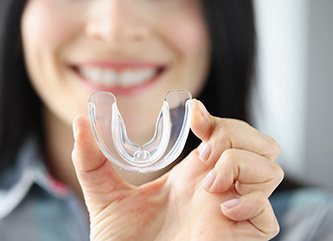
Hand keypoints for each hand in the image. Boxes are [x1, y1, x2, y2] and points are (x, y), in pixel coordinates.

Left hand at [71, 99, 282, 240]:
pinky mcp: (241, 238)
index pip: (226, 133)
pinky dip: (251, 203)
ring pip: (271, 170)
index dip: (217, 117)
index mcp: (193, 174)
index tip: (194, 115)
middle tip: (206, 151)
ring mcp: (233, 211)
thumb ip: (92, 160)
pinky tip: (221, 209)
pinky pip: (268, 214)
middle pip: (260, 144)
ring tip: (208, 184)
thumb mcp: (106, 196)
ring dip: (241, 165)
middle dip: (237, 135)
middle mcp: (218, 187)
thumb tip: (79, 121)